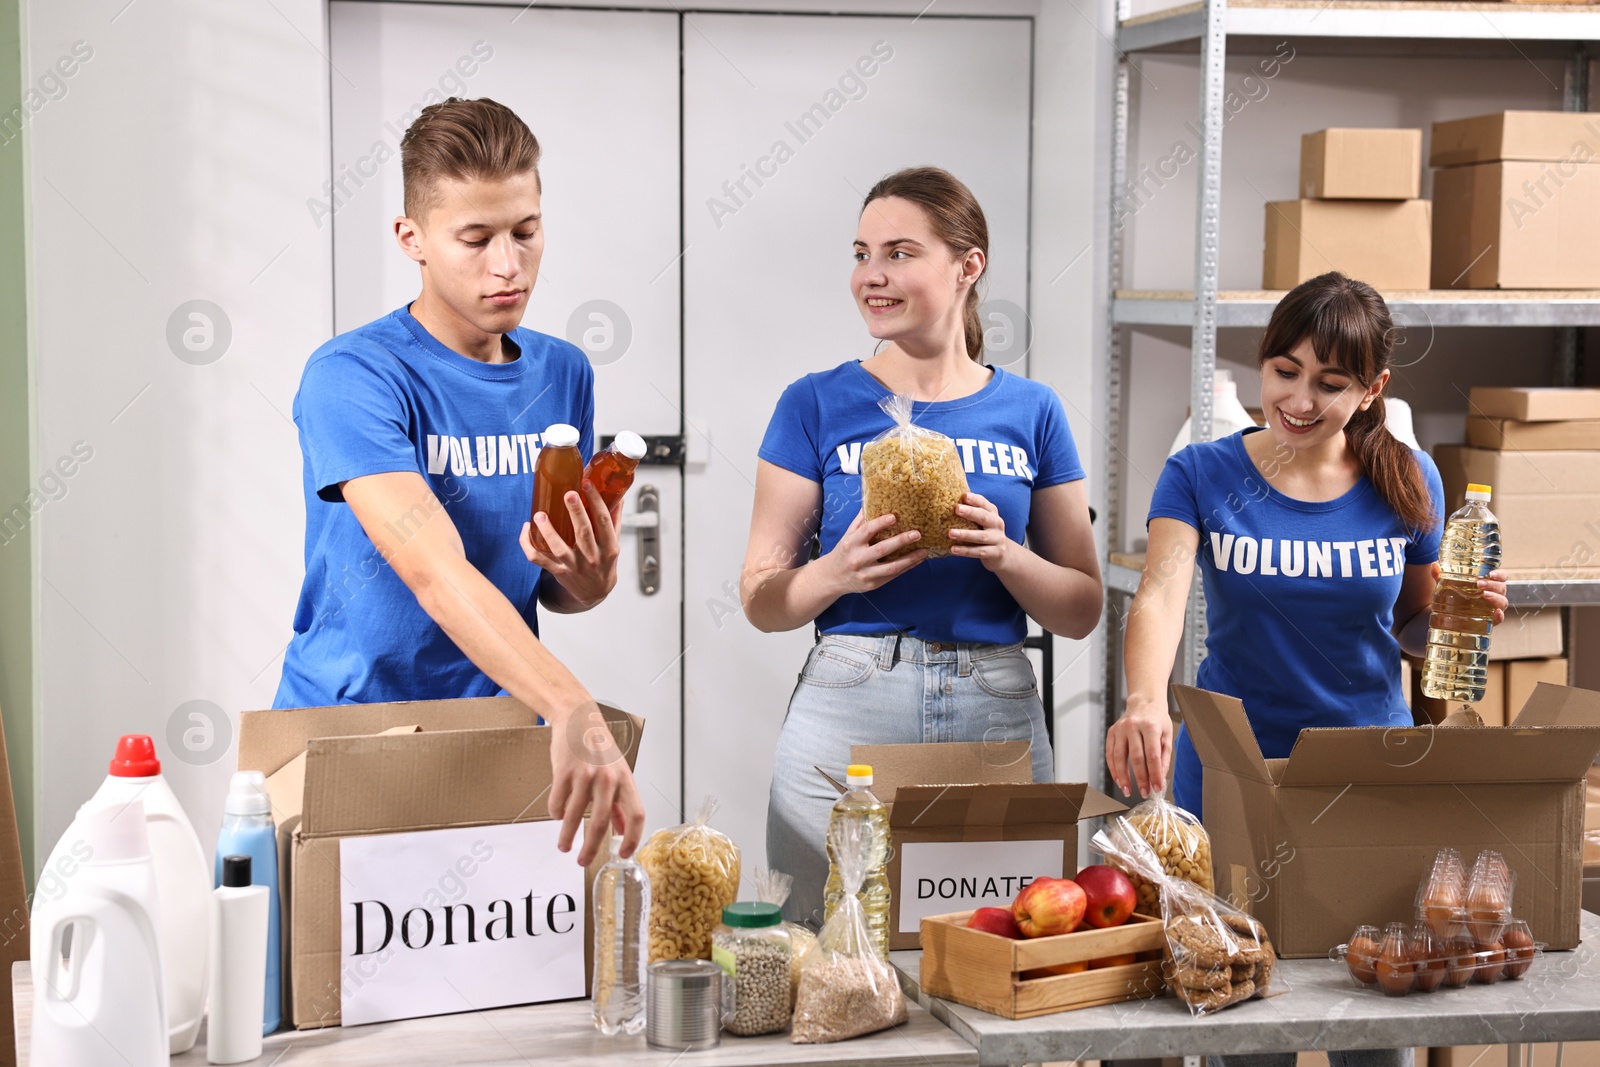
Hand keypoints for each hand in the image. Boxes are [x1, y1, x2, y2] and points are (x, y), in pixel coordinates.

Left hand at [522, 480, 620, 607]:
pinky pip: (539, 559)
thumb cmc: (604, 563)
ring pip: (558, 548)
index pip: (604, 521)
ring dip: (548, 531)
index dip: (596, 502)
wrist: (595, 592)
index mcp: (609, 548)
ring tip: (540, 515)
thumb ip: (613, 520)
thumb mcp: (614, 543)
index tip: (588, 484)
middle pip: (584, 532)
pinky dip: (528, 546)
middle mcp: (592, 557)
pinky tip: (527, 529)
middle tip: (568, 494)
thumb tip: (617, 495)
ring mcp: (574, 566)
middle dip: (576, 512)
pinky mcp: (558, 571)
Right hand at [548, 701, 645, 865]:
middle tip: (583, 861)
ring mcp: (585, 774)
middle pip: (602, 822)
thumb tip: (623, 830)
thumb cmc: (600, 747)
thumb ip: (620, 803)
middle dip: (591, 848)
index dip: (632, 838)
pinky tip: (557, 816)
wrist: (579, 718)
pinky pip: (558, 802)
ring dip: (567, 836)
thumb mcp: (618, 773)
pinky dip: (556, 813)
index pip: (637, 814)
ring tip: (564, 846)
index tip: (623, 854)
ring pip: (576, 816)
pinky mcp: (564, 771)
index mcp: (625, 780)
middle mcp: (608, 778)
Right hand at [823, 510, 927, 593]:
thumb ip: (861, 520)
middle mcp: (858, 559)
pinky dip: (907, 567)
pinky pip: (893, 575)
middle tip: (917, 534)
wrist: (832, 577)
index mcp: (851, 543)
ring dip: (910, 558)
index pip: (866, 531)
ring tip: (925, 551)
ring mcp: (866, 574)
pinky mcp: (873, 584)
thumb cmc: (844, 551)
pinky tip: (918, 560)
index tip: (894, 516)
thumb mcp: (848, 535)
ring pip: (891, 567)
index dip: (880, 523)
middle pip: (881, 549)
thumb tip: (874, 500)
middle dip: (900, 541)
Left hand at [947, 492, 1013, 572]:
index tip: (964, 495)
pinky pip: (979, 552)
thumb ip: (971, 513)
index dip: (974, 499)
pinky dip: (966, 551)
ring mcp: (998, 539)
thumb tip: (947, 502)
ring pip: (981, 536)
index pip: (984, 503)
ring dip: (965, 534)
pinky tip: (953, 549)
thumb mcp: (982, 521)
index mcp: (992, 513)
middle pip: (984, 517)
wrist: (1003, 554)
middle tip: (957, 509)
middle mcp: (997, 524)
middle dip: (970, 512)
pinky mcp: (996, 553)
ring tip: (950, 533)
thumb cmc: (986, 533)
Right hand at [1106, 698, 1172, 798]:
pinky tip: (1119, 779)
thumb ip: (1164, 757)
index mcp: (1150, 726)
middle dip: (1140, 778)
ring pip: (1119, 757)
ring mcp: (1120, 729)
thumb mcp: (1167, 736)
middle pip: (1135, 757)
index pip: (1153, 755)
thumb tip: (1160, 778)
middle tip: (1144, 792)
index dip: (1155, 774)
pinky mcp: (1111, 732)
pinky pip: (1110, 754)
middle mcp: (1133, 726)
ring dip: (1123, 777)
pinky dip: (1113, 769)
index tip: (1157, 788)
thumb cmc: (1157, 720)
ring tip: (1128, 791)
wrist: (1144, 703)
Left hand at [1430, 562, 1509, 624]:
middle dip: (1493, 584)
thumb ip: (1440, 576)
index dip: (1500, 574)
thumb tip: (1434, 565)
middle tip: (1480, 584)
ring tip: (1485, 594)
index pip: (1501, 576)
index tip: (1491, 573)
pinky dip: (1499, 616)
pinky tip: (1496, 613)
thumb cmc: (1453, 595)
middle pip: (1501, 588)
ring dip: (1496, 597)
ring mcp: (1492, 608)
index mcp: (1488, 583)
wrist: (1446, 616)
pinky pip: (1498, 619)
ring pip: (1502, 602)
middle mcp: (1494, 594)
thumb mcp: (1445, 585)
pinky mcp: (1489, 620)